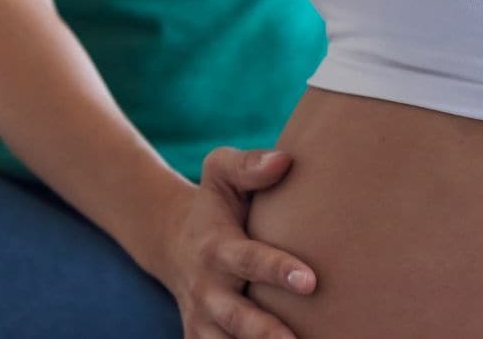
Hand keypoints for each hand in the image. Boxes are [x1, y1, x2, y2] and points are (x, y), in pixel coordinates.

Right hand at [156, 147, 316, 338]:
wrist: (173, 243)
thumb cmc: (215, 206)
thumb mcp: (221, 174)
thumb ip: (248, 165)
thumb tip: (285, 161)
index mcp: (216, 247)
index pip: (248, 259)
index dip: (277, 270)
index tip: (309, 280)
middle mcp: (208, 289)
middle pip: (236, 316)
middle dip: (264, 330)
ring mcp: (204, 320)